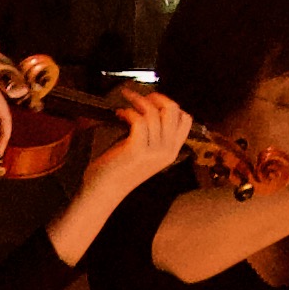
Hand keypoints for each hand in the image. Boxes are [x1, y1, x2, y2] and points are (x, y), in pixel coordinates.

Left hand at [53, 84, 197, 261]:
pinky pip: (138, 120)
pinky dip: (128, 112)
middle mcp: (167, 151)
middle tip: (139, 97)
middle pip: (173, 110)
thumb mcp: (144, 151)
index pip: (186, 119)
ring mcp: (154, 152)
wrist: (103, 192)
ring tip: (125, 105)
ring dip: (137, 102)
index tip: (153, 100)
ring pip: (153, 113)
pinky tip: (119, 114)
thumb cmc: (119, 169)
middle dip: (156, 97)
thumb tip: (150, 104)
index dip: (170, 104)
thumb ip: (154, 134)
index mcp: (172, 151)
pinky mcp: (137, 151)